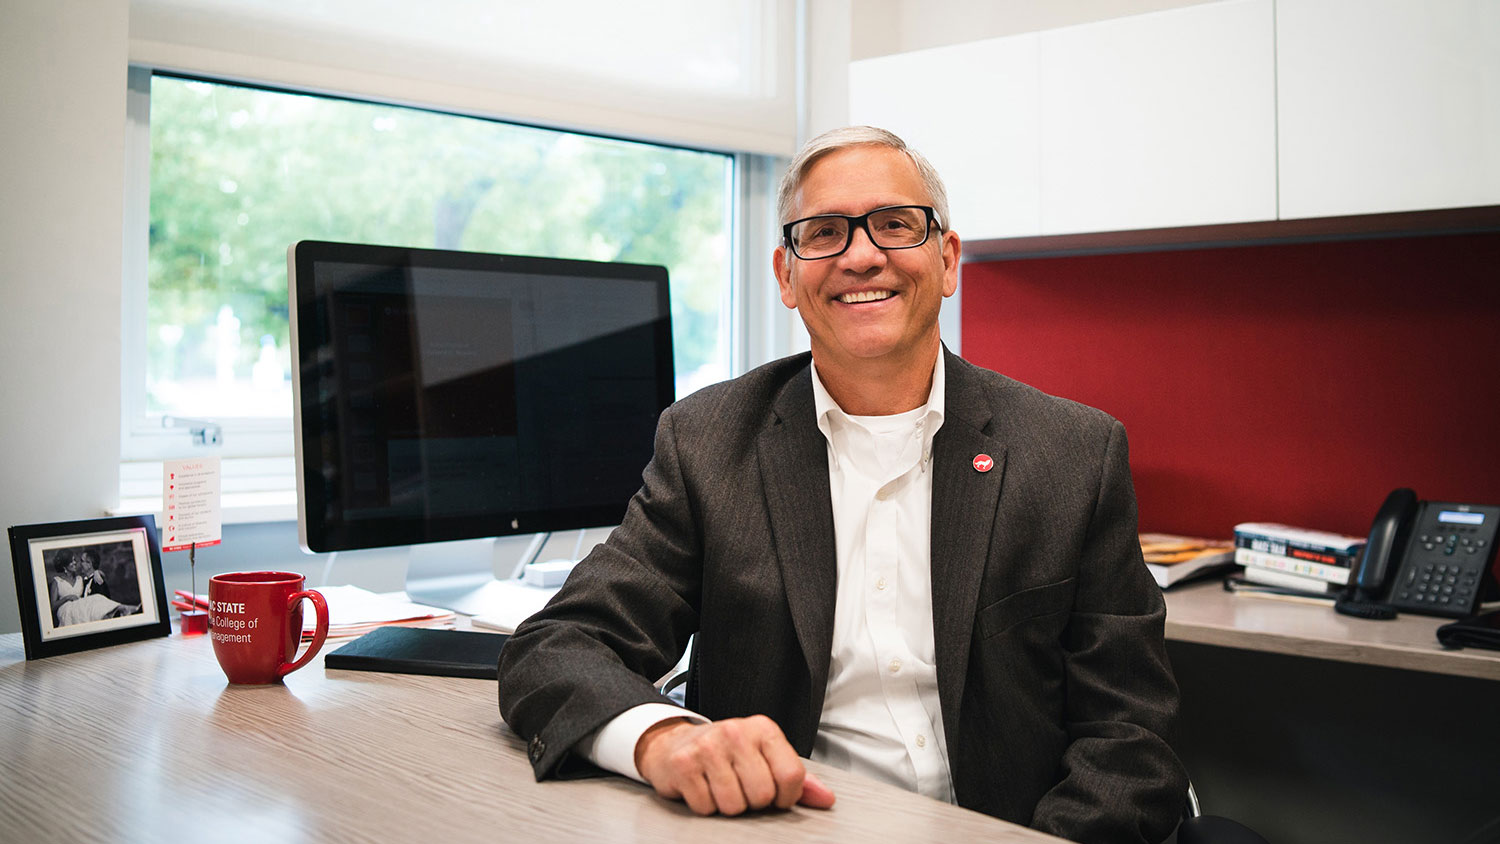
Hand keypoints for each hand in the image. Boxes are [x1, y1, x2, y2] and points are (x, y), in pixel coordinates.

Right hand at [634, 715, 835, 815]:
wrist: (673, 744)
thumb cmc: (725, 754)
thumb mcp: (763, 758)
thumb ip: (796, 779)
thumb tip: (826, 799)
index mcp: (763, 729)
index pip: (792, 776)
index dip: (785, 797)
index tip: (774, 794)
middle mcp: (736, 732)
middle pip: (762, 795)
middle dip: (752, 801)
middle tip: (739, 787)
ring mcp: (708, 746)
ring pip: (733, 805)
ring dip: (727, 805)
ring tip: (719, 786)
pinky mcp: (684, 764)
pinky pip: (705, 807)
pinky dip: (704, 805)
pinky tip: (701, 787)